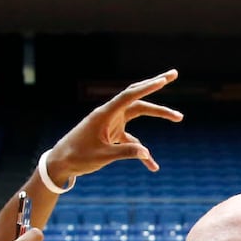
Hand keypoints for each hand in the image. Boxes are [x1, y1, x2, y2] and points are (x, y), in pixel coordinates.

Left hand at [46, 71, 183, 180]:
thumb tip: (146, 153)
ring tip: (179, 117)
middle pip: (137, 96)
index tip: (163, 81)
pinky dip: (142, 151)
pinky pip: (133, 140)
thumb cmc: (78, 156)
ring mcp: (112, 123)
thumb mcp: (102, 156)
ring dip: (157, 113)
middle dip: (155, 85)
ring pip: (139, 113)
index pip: (129, 96)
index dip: (147, 87)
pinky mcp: (112, 134)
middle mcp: (110, 114)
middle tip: (174, 74)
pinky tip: (152, 166)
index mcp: (105, 114)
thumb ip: (124, 152)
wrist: (61, 162)